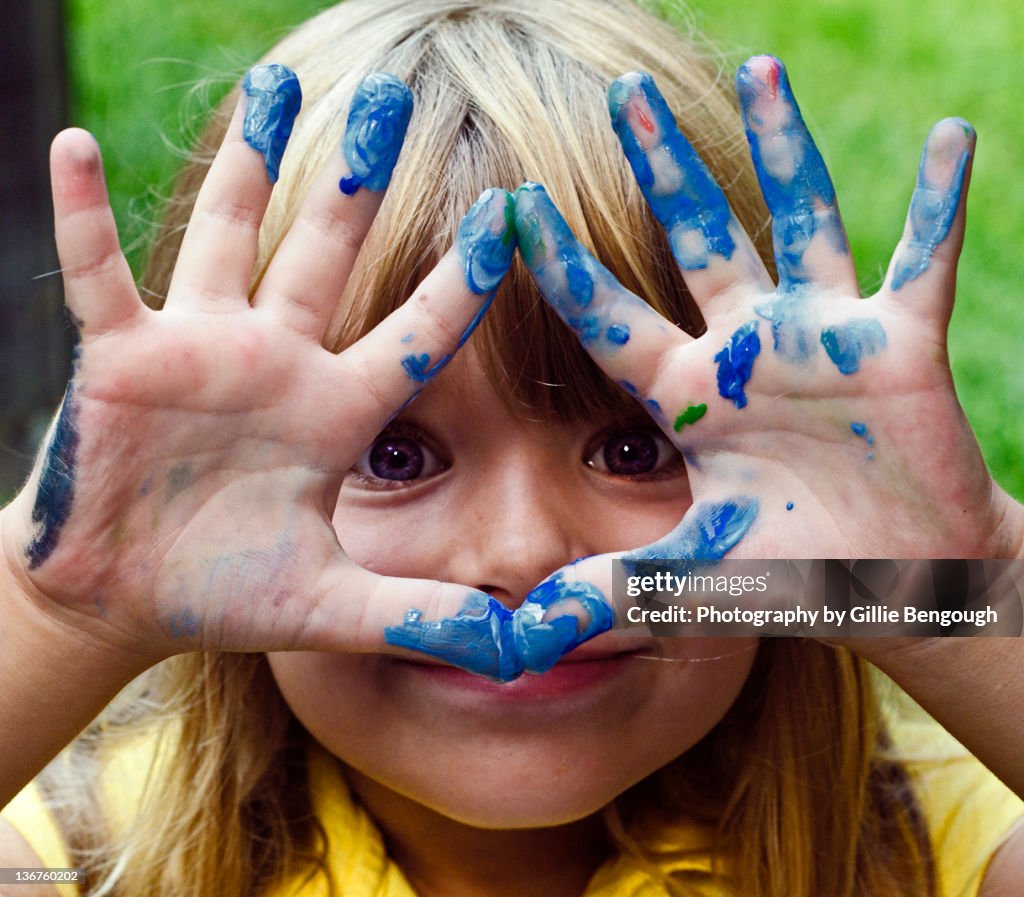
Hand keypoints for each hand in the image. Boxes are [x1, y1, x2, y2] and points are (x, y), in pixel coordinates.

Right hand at [0, 67, 514, 664]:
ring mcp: (201, 349)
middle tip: (391, 96)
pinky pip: (100, 274)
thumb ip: (423, 616)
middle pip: (329, 254)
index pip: (418, 334)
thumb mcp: (334, 607)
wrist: (130, 597)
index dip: (465, 280)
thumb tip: (520, 646)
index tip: (511, 214)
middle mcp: (279, 363)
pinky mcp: (123, 358)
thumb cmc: (230, 592)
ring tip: (276, 82)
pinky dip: (85, 215)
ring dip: (248, 161)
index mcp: (337, 414)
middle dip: (358, 180)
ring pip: (232, 236)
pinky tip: (76, 145)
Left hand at [504, 56, 1023, 647]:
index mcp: (688, 396)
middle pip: (697, 240)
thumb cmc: (788, 578)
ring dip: (786, 149)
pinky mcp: (900, 346)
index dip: (560, 264)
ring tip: (762, 65)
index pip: (608, 317)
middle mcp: (747, 349)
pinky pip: (924, 261)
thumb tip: (515, 633)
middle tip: (627, 93)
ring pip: (798, 223)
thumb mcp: (689, 582)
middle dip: (664, 167)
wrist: (889, 587)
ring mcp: (824, 337)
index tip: (510, 203)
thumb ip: (604, 593)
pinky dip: (941, 205)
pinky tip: (953, 137)